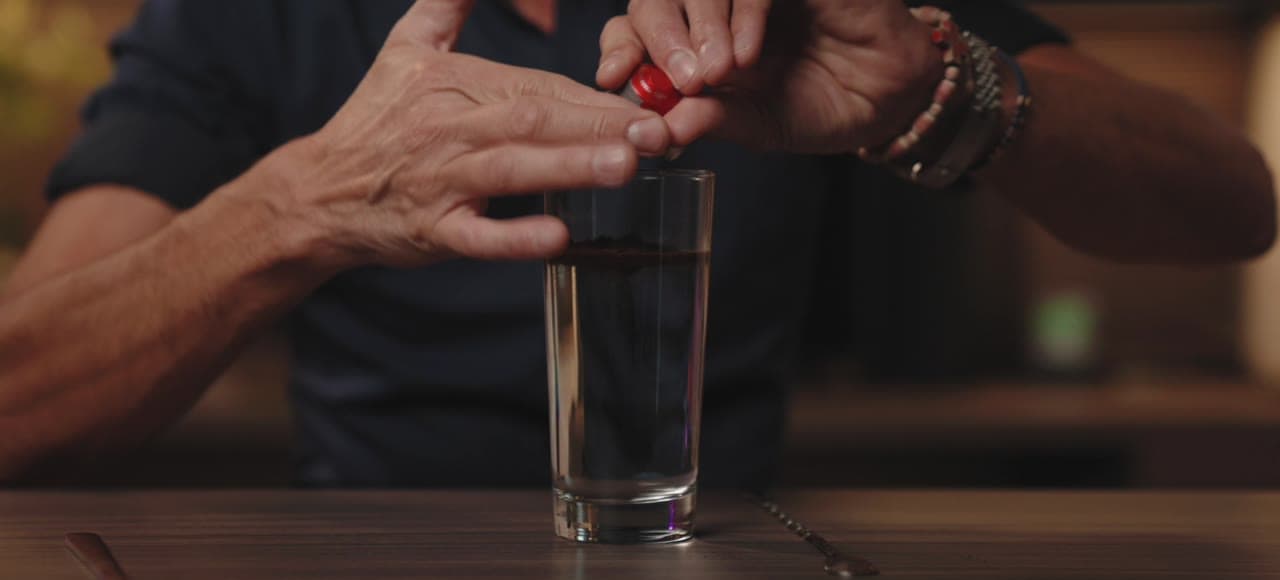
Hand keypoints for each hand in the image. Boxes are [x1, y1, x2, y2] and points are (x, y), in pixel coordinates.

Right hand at [287, 0, 671, 267]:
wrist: (320, 190)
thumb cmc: (376, 119)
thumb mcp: (406, 46)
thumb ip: (447, 2)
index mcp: (453, 82)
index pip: (534, 85)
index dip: (591, 97)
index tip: (647, 104)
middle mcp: (449, 128)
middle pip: (531, 120)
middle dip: (597, 125)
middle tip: (656, 132)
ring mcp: (440, 182)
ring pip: (510, 170)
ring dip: (570, 168)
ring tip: (626, 166)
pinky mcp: (432, 231)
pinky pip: (476, 236)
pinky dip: (516, 239)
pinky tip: (559, 237)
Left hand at [597, 0, 942, 153]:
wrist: (887, 96)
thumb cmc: (819, 107)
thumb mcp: (756, 126)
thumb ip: (709, 121)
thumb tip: (657, 130)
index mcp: (691, 45)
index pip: (633, 31)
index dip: (619, 48)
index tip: (613, 77)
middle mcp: (711, 10)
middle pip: (653, 0)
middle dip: (655, 39)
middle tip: (679, 81)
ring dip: (699, 27)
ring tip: (717, 74)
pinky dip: (743, 15)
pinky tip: (748, 55)